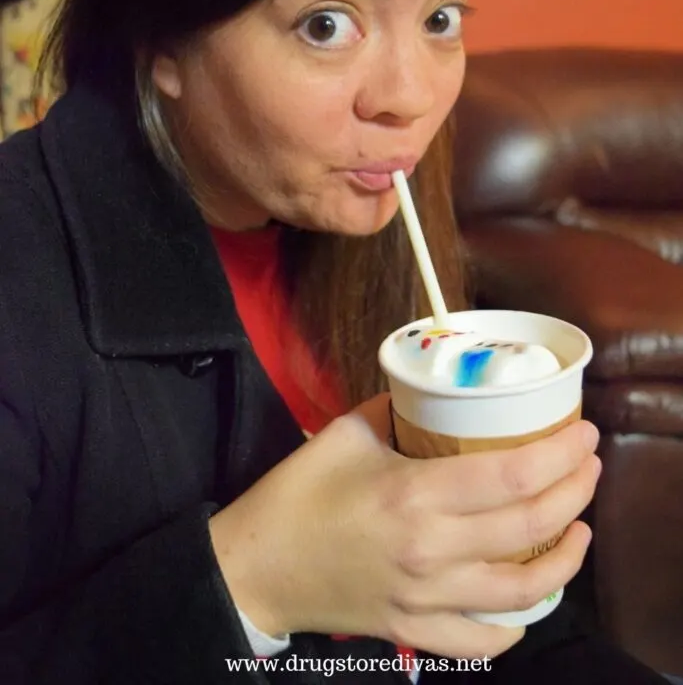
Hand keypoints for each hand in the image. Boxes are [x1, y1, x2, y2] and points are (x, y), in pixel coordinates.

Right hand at [209, 393, 599, 659]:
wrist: (257, 566)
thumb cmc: (299, 492)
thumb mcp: (348, 431)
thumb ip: (400, 407)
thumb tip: (442, 394)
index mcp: (412, 495)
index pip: (509, 476)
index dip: (559, 455)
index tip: (584, 435)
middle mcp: (429, 551)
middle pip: (528, 528)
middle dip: (574, 493)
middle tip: (588, 466)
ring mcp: (425, 599)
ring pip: (522, 592)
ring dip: (564, 559)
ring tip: (579, 529)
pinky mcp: (414, 631)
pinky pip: (482, 642)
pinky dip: (517, 624)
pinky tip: (531, 598)